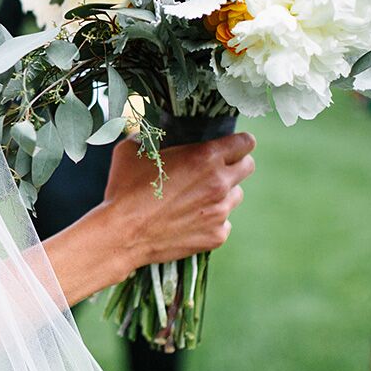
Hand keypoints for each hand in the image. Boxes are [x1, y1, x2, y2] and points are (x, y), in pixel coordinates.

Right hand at [104, 133, 255, 269]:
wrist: (122, 234)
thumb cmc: (124, 189)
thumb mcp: (131, 150)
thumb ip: (148, 137)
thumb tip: (148, 133)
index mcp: (205, 157)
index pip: (246, 142)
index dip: (238, 142)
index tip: (230, 146)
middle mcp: (219, 183)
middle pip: (248, 166)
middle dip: (235, 164)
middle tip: (214, 169)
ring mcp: (220, 212)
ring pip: (236, 196)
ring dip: (222, 194)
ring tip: (196, 197)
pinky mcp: (216, 236)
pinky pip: (224, 223)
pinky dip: (211, 220)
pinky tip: (189, 220)